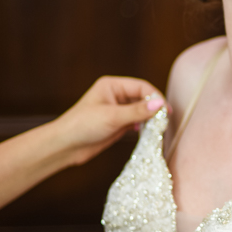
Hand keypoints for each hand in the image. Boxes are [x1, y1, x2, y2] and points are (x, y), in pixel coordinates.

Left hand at [51, 76, 166, 165]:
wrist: (66, 146)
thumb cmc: (83, 125)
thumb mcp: (112, 117)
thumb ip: (137, 111)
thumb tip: (160, 104)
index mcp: (112, 86)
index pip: (141, 87)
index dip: (155, 97)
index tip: (166, 111)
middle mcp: (115, 96)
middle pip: (143, 99)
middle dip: (153, 109)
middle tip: (164, 122)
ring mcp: (117, 110)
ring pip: (141, 111)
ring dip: (149, 119)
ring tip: (158, 129)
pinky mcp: (117, 124)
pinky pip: (136, 122)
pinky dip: (144, 127)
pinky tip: (146, 134)